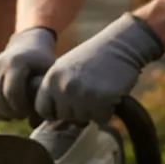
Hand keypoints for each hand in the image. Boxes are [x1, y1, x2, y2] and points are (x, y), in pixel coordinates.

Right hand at [0, 26, 57, 121]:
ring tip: (8, 116)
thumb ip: (43, 95)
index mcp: (16, 63)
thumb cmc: (41, 64)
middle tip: (19, 117)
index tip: (27, 113)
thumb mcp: (48, 74)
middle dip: (8, 113)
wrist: (26, 45)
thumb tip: (34, 124)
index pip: (12, 93)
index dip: (19, 108)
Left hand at [34, 13, 164, 124]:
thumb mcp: (64, 67)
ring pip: (83, 119)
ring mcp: (81, 95)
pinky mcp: (100, 100)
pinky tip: (110, 95)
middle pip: (64, 117)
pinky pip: (101, 118)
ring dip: (93, 111)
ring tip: (100, 92)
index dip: (55, 111)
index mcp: (50, 80)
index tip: (67, 106)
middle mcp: (62, 88)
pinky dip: (108, 111)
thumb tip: (49, 116)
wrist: (122, 44)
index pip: (42, 109)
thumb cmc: (94, 57)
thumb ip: (55, 88)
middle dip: (77, 110)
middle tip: (90, 95)